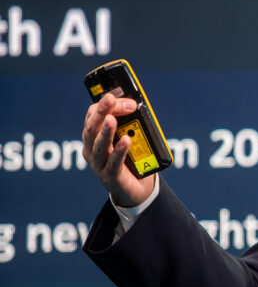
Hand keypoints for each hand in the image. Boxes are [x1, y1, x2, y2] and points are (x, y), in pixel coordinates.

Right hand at [81, 93, 155, 207]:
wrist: (136, 188)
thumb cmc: (130, 159)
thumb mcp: (128, 136)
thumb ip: (129, 122)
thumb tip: (136, 104)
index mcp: (93, 137)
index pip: (92, 116)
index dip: (104, 105)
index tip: (119, 97)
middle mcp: (91, 149)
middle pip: (92, 128)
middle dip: (101, 112)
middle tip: (109, 100)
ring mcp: (99, 164)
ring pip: (99, 146)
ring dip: (106, 131)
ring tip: (112, 120)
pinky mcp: (110, 176)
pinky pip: (114, 163)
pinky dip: (119, 151)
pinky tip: (126, 141)